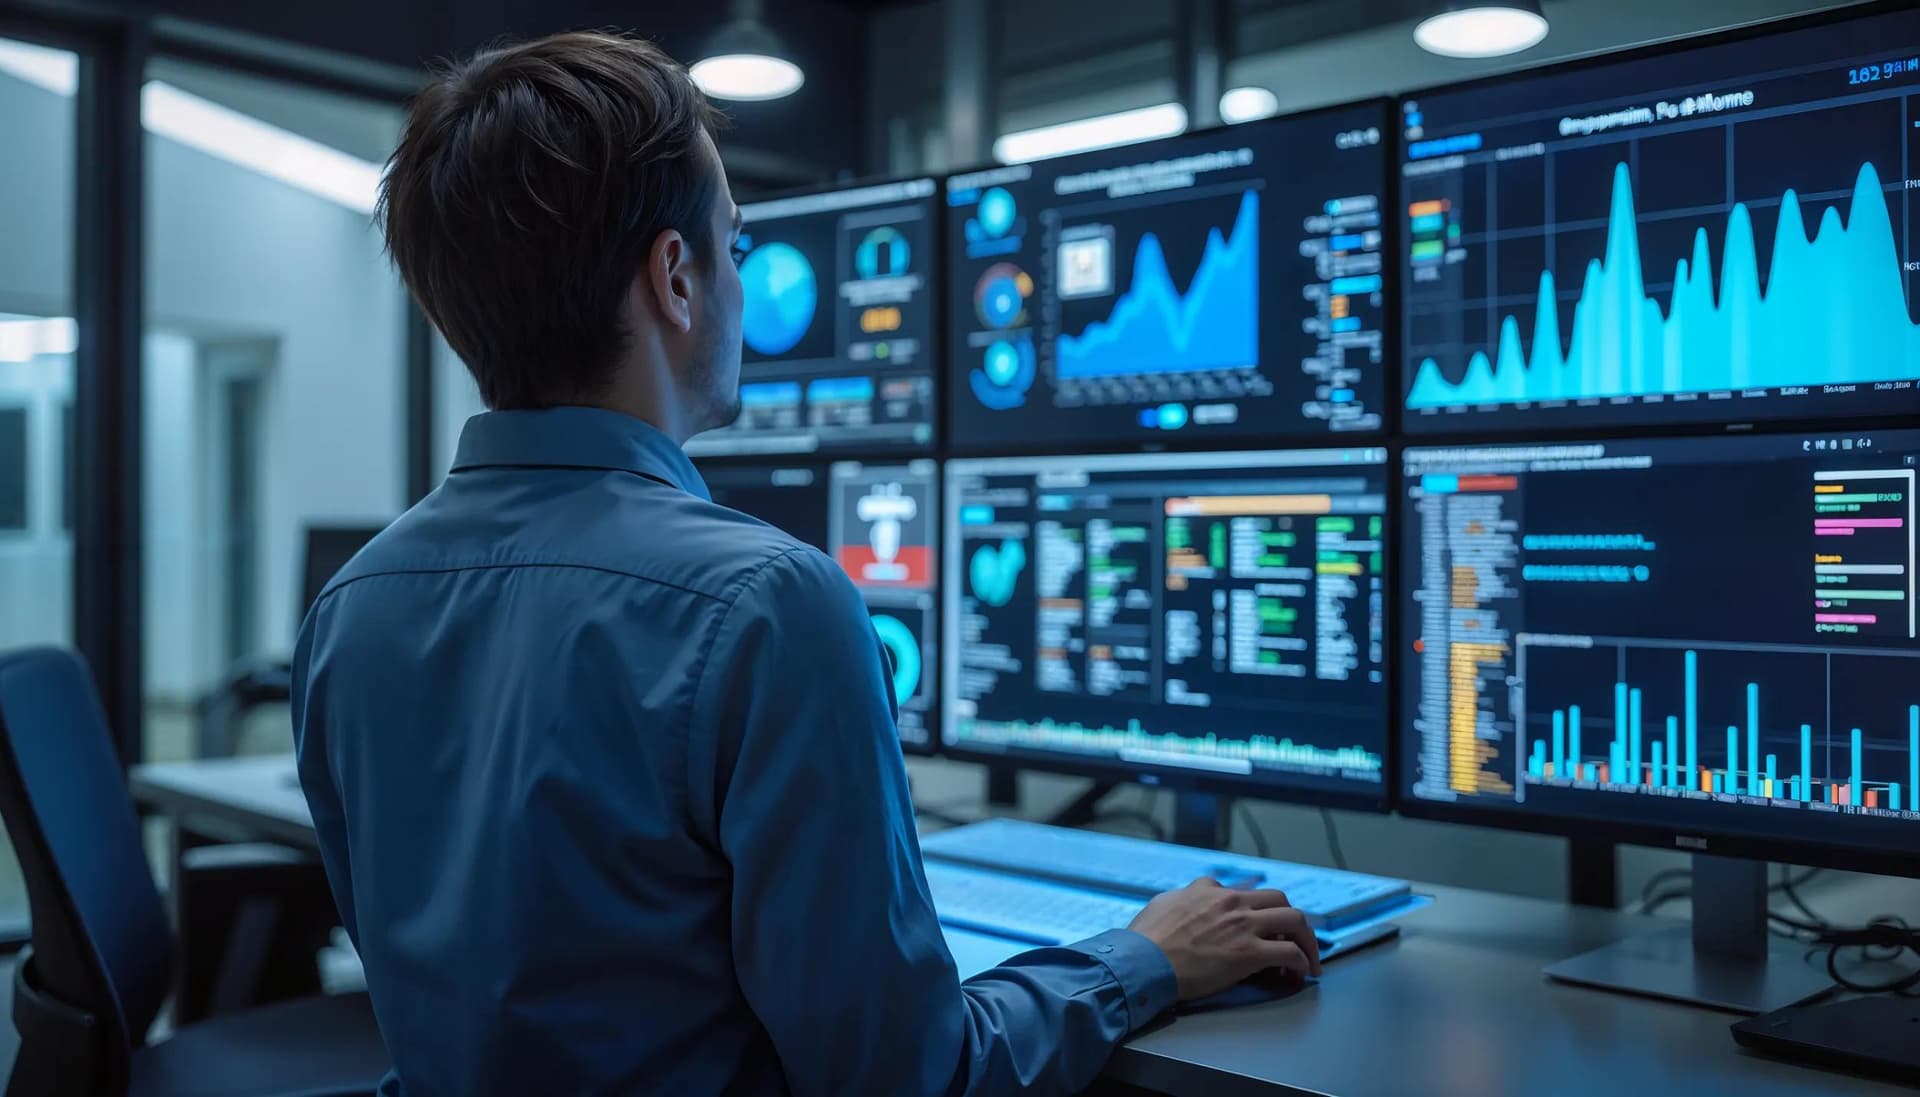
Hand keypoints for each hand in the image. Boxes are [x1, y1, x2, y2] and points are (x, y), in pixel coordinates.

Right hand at [1126, 877, 1321, 999]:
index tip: (1261, 926)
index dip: (1258, 911)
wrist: (1142, 962)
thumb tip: (1190, 896)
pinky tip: (1300, 972)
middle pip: (1279, 899)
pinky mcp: (1249, 953)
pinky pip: (1290, 953)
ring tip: (1308, 957)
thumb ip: (1184, 897)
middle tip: (1295, 938)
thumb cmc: (1146, 939)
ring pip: (1294, 920)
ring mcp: (1243, 926)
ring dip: (1307, 939)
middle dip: (1292, 919)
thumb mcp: (1164, 903)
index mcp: (1211, 890)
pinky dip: (1302, 962)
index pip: (1247, 892)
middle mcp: (1232, 902)